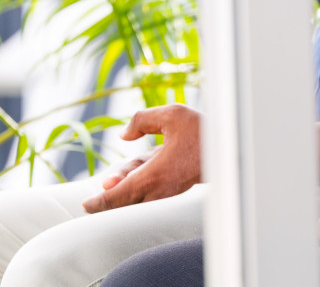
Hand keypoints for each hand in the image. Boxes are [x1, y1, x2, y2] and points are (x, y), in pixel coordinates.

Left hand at [82, 104, 202, 212]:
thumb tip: (124, 135)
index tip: (87, 204)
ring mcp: (168, 192)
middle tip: (94, 199)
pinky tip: (132, 173)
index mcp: (153, 174)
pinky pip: (150, 193)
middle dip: (108, 200)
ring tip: (112, 180)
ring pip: (137, 198)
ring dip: (124, 190)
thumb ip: (142, 119)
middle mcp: (159, 189)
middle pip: (124, 203)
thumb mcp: (171, 114)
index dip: (99, 202)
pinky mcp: (176, 189)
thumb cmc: (203, 131)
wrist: (232, 149)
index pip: (117, 196)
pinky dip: (138, 186)